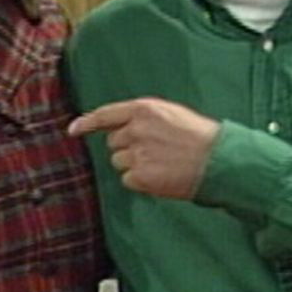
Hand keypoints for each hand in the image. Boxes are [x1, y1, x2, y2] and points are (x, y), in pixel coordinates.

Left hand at [68, 97, 220, 198]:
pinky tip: (160, 176)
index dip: (86, 123)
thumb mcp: (170, 114)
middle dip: (127, 148)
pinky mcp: (140, 175)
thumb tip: (119, 127)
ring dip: (134, 165)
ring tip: (161, 163)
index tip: (73, 130)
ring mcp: (137, 153)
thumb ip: (143, 118)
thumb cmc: (199, 137)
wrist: (218, 160)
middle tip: (154, 152)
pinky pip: (128, 180)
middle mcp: (136, 129)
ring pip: (119, 163)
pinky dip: (140, 182)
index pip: (105, 115)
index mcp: (143, 109)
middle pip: (113, 143)